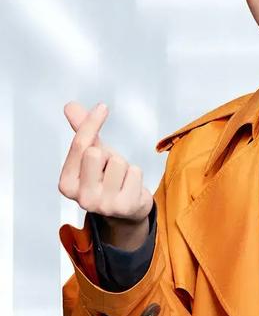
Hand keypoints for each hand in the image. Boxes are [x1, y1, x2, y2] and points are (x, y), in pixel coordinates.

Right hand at [59, 101, 152, 225]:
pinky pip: (135, 172)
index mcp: (67, 184)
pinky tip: (130, 187)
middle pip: (96, 153)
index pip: (79, 146)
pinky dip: (135, 175)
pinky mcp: (125, 207)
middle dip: (107, 154)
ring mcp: (103, 205)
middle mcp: (82, 198)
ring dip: (123, 166)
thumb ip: (82, 132)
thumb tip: (70, 106)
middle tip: (108, 169)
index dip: (91, 123)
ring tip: (120, 179)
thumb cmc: (106, 178)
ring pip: (117, 162)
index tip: (102, 107)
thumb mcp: (92, 154)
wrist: (126, 210)